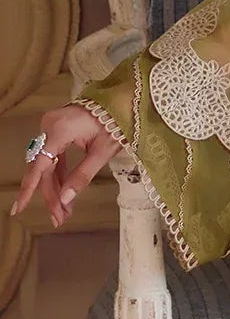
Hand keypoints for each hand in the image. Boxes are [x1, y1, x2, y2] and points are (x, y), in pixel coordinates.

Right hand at [10, 105, 120, 227]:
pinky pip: (53, 155)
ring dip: (54, 187)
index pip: (40, 166)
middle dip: (50, 195)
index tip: (19, 209)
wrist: (122, 100)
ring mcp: (51, 126)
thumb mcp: (102, 153)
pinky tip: (63, 192)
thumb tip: (65, 200)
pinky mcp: (56, 128)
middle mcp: (49, 126)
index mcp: (60, 131)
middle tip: (59, 218)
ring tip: (64, 212)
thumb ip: (82, 177)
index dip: (29, 190)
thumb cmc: (116, 123)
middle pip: (43, 168)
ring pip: (47, 163)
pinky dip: (58, 173)